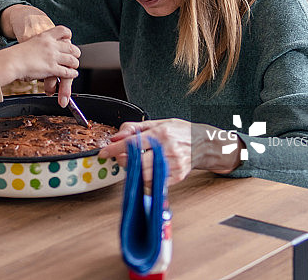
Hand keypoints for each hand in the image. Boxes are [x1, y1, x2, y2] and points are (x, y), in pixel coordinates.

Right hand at [0, 26, 79, 91]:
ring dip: (74, 64)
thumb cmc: (16, 55)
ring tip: (74, 66)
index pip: (63, 30)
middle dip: (75, 53)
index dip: (68, 36)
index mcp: (44, 36)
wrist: (10, 61)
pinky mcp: (51, 68)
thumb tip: (41, 51)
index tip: (69, 40)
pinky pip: (67, 72)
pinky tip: (72, 74)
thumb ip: (39, 45)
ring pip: (72, 60)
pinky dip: (72, 74)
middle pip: (72, 47)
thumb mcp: (29, 43)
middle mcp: (51, 45)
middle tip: (75, 56)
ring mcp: (52, 57)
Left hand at [98, 119, 242, 186]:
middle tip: (121, 157)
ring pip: (144, 174)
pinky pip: (155, 184)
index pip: (132, 143)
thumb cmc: (180, 131)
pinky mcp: (177, 177)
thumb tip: (115, 137)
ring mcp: (174, 165)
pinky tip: (145, 172)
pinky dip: (145, 180)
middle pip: (137, 161)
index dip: (114, 149)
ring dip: (133, 171)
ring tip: (134, 163)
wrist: (203, 143)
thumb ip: (134, 128)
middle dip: (123, 161)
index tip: (104, 152)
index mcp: (162, 134)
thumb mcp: (158, 123)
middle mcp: (168, 150)